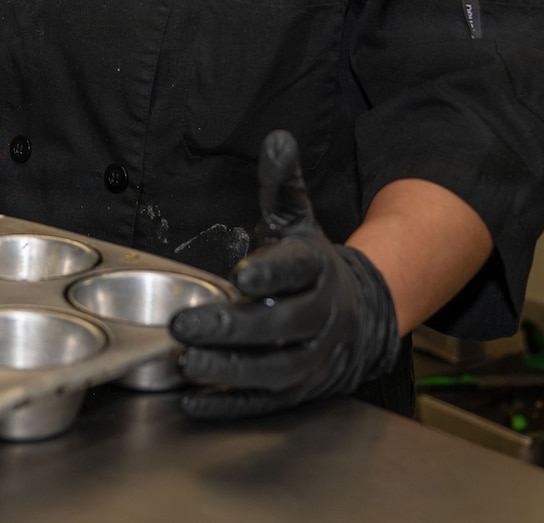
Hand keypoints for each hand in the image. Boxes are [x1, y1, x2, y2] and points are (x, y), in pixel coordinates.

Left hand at [172, 131, 401, 418]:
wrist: (358, 314)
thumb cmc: (311, 264)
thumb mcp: (298, 221)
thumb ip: (282, 184)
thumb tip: (278, 139)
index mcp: (315, 271)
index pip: (296, 272)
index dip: (271, 273)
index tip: (240, 274)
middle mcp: (318, 316)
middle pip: (280, 326)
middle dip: (232, 328)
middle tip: (184, 325)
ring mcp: (312, 357)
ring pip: (274, 370)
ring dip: (229, 369)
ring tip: (187, 361)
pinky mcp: (299, 389)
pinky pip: (266, 401)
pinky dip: (231, 404)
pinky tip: (194, 400)